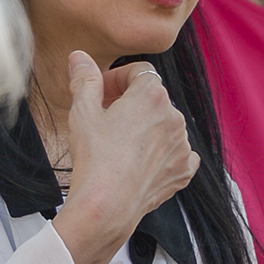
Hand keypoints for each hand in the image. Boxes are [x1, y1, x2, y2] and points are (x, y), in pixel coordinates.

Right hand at [54, 52, 198, 263]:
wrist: (108, 206)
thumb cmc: (95, 158)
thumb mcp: (82, 112)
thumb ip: (85, 79)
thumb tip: (80, 57)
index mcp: (152, 95)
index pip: (139, 72)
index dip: (117, 78)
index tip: (101, 93)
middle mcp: (174, 116)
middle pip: (152, 99)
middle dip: (130, 103)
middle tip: (105, 119)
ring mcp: (182, 145)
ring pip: (164, 125)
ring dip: (146, 128)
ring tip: (120, 144)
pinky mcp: (183, 171)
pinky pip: (178, 153)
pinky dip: (163, 153)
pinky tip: (143, 161)